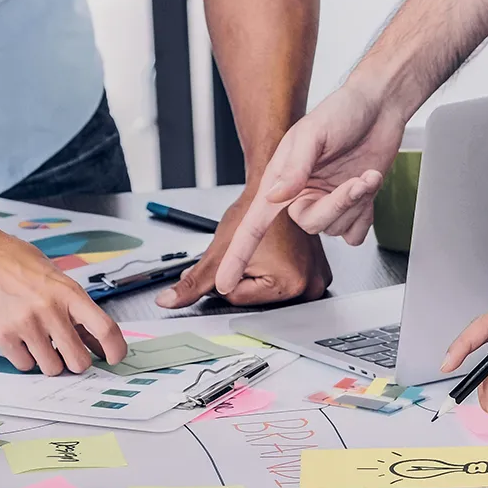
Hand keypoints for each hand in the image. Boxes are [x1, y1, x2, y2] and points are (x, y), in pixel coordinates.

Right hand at [0, 202, 126, 375]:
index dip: (115, 350)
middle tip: (68, 353)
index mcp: (69, 293)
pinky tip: (21, 340)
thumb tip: (96, 343)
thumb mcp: (57, 280)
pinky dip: (26, 359)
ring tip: (41, 344)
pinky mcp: (3, 336)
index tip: (113, 358)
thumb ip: (77, 311)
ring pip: (52, 369)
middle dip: (76, 362)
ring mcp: (26, 325)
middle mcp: (50, 310)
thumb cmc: (18, 264)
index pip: (105, 329)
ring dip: (50, 362)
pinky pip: (25, 366)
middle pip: (79, 361)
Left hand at [156, 189, 331, 307]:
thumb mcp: (218, 252)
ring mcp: (317, 279)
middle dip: (244, 278)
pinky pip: (285, 281)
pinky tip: (276, 253)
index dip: (226, 277)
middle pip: (256, 299)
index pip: (238, 298)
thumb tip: (168, 301)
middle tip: (253, 252)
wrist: (274, 186)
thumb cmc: (254, 211)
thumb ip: (192, 282)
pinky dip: (275, 270)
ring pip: (269, 292)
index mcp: (290, 284)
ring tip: (266, 251)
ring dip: (259, 275)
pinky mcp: (319, 272)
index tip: (236, 256)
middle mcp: (310, 286)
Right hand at [216, 82, 404, 293]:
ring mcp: (326, 203)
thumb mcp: (311, 134)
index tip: (224, 282)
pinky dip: (365, 213)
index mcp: (281, 181)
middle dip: (337, 204)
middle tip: (356, 181)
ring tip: (365, 175)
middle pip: (310, 224)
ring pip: (335, 229)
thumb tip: (275, 197)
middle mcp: (301, 196)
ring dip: (356, 202)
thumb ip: (293, 168)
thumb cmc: (341, 112)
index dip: (238, 255)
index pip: (253, 225)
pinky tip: (367, 186)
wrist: (379, 108)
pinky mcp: (351, 209)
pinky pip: (354, 234)